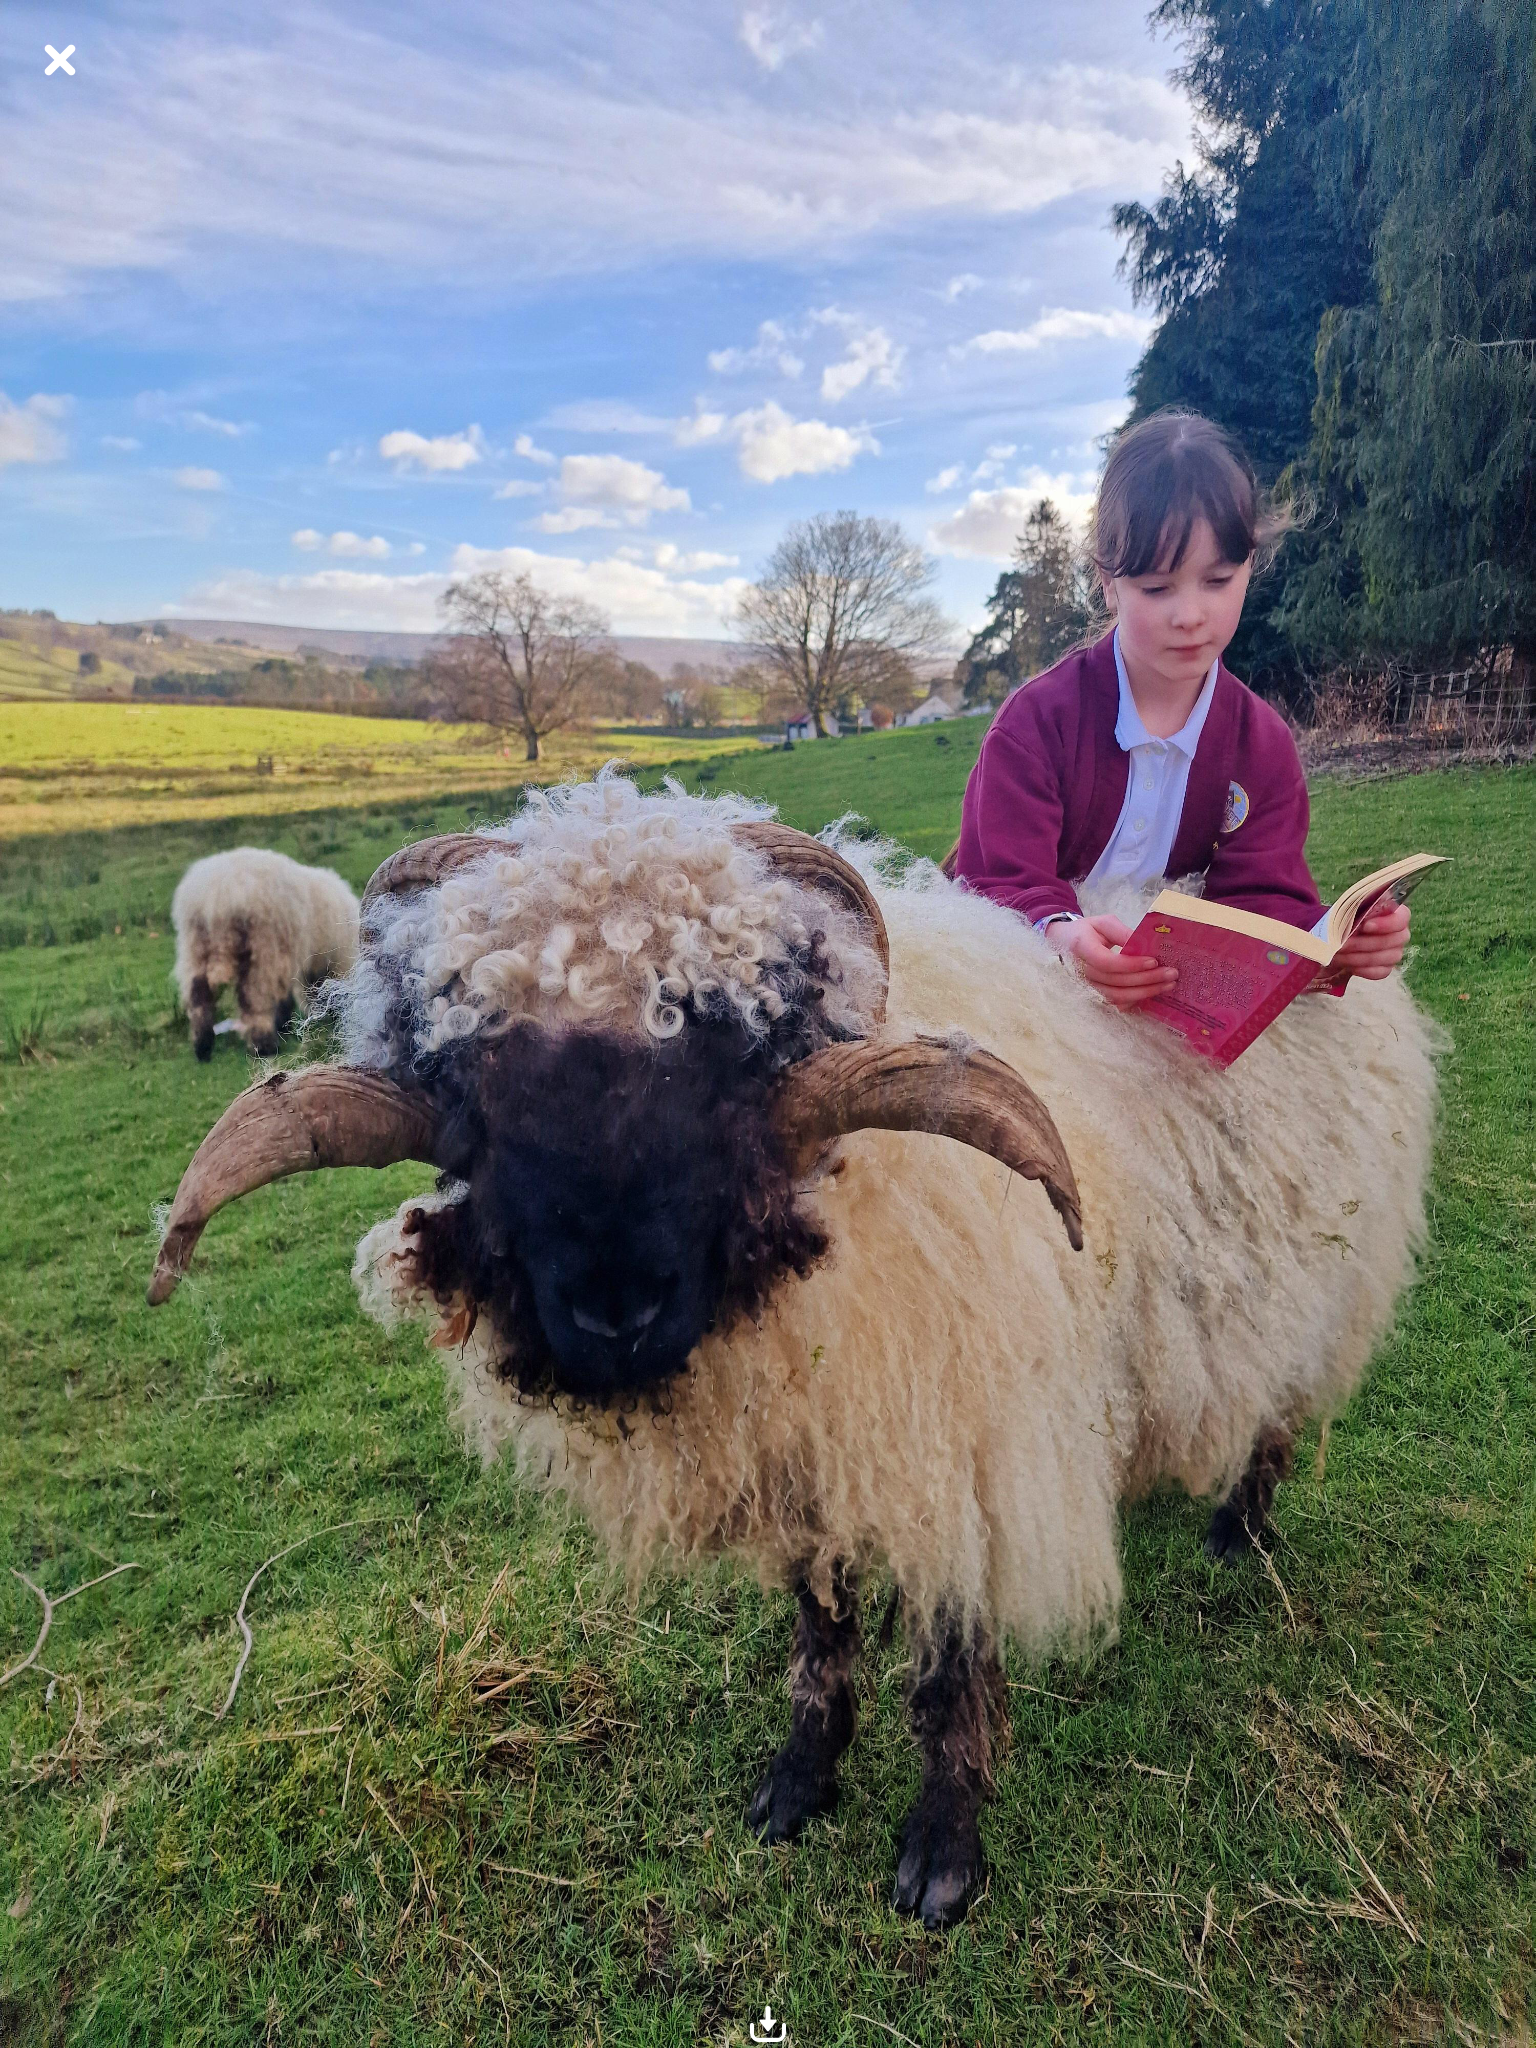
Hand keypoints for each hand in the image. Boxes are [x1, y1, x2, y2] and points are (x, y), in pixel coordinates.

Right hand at [1053, 912, 1178, 1011]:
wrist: (1062, 944)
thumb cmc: (1086, 931)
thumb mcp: (1103, 923)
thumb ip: (1122, 932)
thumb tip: (1145, 944)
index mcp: (1081, 948)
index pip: (1107, 962)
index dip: (1131, 964)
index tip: (1153, 961)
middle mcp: (1082, 971)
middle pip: (1116, 981)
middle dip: (1147, 979)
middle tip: (1171, 974)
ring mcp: (1086, 986)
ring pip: (1116, 996)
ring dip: (1144, 992)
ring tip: (1167, 985)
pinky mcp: (1092, 994)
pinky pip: (1114, 1003)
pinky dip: (1134, 1000)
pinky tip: (1152, 993)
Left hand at [1330, 901, 1409, 980]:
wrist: (1338, 940)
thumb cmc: (1347, 921)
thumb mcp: (1349, 910)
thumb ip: (1358, 909)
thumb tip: (1362, 918)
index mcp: (1395, 914)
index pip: (1402, 918)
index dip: (1386, 923)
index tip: (1366, 926)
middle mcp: (1400, 934)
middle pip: (1392, 940)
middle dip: (1363, 942)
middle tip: (1343, 944)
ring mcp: (1395, 953)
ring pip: (1384, 957)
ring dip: (1359, 957)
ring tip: (1339, 954)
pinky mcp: (1386, 968)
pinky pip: (1380, 972)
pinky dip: (1363, 970)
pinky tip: (1349, 965)